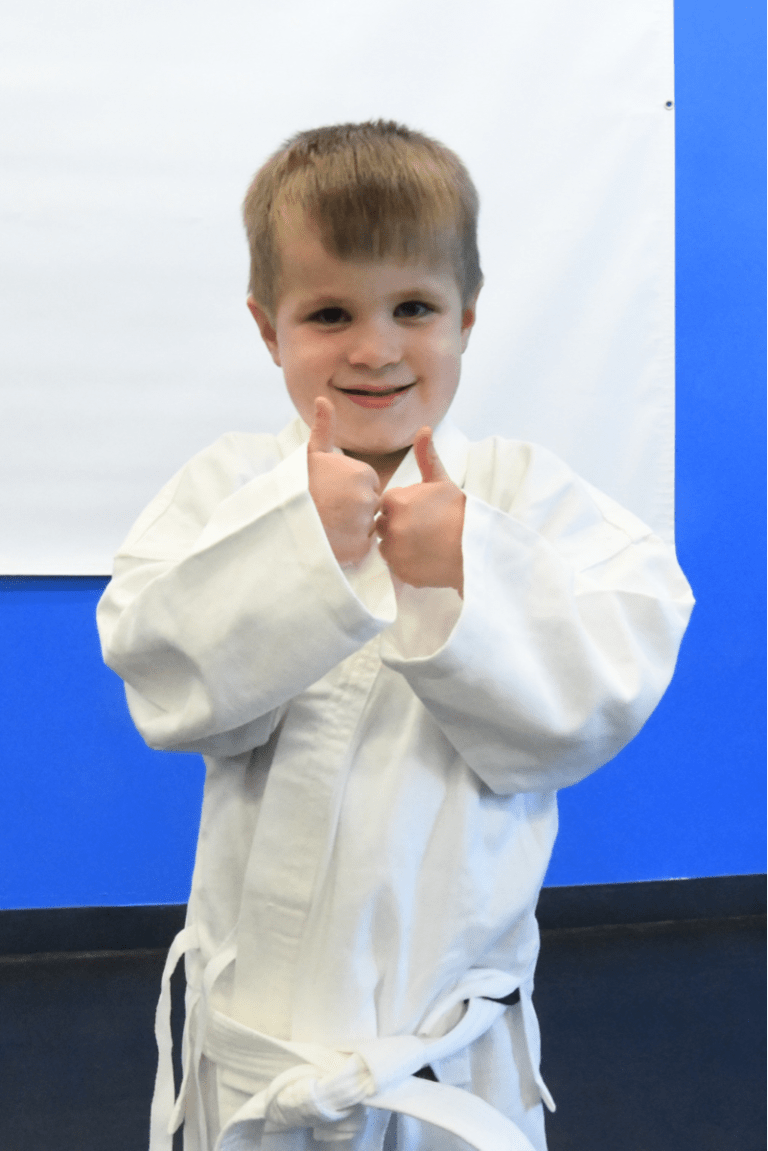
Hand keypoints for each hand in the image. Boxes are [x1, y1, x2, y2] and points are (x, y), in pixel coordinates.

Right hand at [307, 397, 380, 566]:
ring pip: (368, 528)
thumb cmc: (297, 487)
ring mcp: (364, 525)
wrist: (280, 521)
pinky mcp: (359, 549)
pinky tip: (331, 540)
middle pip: (371, 507)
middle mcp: (368, 498)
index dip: (351, 492)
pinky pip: (363, 548)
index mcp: (363, 474)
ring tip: (328, 525)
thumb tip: (323, 399)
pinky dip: (350, 548)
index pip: (370, 486)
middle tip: (329, 511)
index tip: (332, 494)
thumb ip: (324, 428)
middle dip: (354, 510)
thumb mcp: (312, 455)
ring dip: (352, 529)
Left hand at [376, 427, 464, 594]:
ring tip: (424, 544)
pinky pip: (396, 566)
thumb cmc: (460, 513)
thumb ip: (427, 456)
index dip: (403, 506)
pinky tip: (425, 557)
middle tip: (424, 529)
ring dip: (399, 545)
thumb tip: (424, 429)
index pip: (387, 502)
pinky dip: (407, 564)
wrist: (476, 549)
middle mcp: (389, 526)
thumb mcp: (442, 481)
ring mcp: (394, 552)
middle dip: (398, 525)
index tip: (421, 512)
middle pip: (383, 524)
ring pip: (387, 546)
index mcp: (395, 501)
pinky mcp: (400, 573)